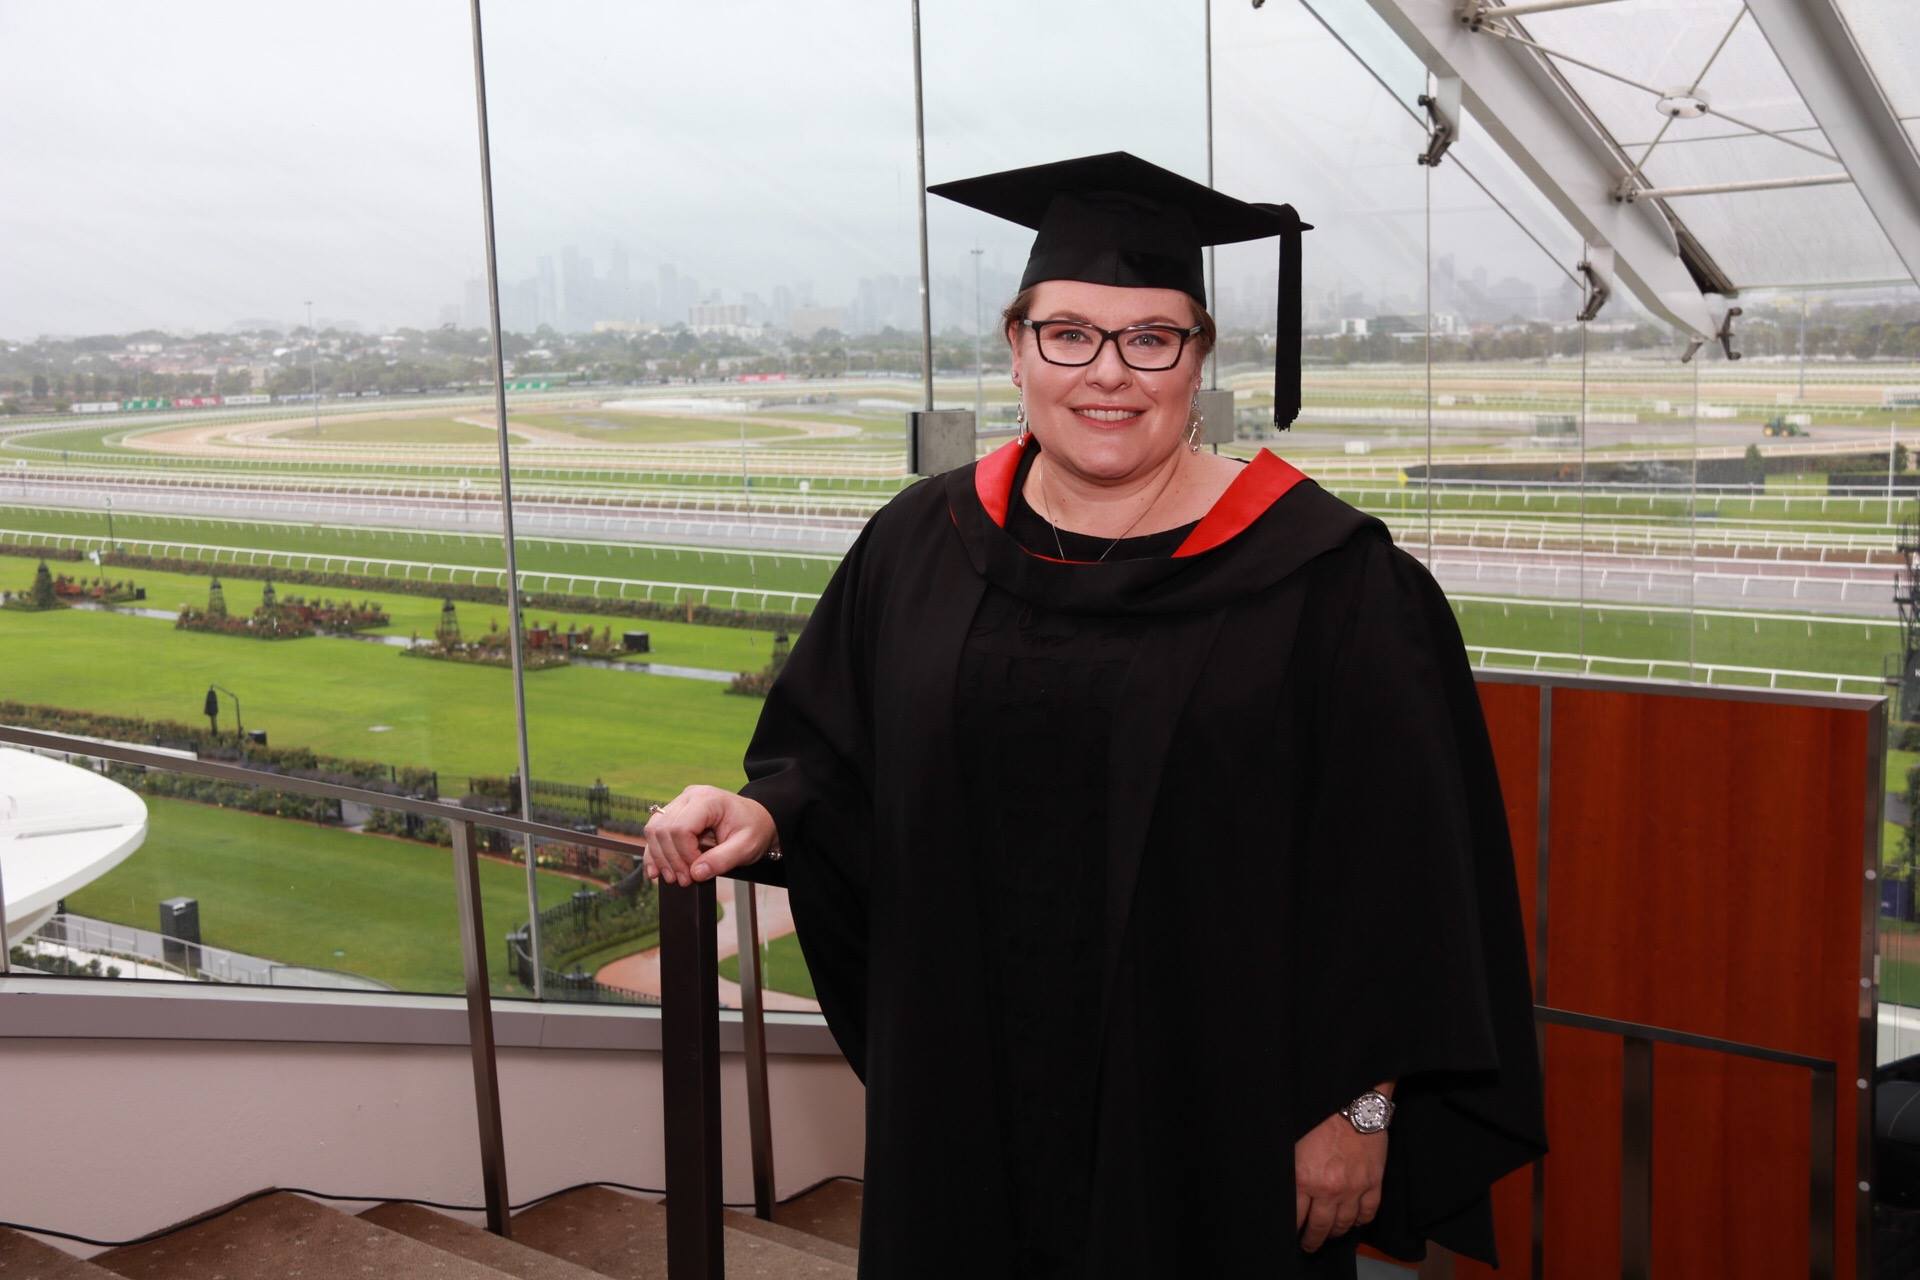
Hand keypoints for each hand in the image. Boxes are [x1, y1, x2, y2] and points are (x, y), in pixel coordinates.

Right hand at [643, 786, 776, 886]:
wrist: (758, 821)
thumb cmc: (754, 830)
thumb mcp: (745, 847)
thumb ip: (721, 860)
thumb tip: (695, 873)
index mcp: (708, 800)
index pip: (681, 828)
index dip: (684, 854)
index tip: (696, 872)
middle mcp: (689, 796)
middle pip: (664, 829)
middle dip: (671, 859)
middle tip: (685, 880)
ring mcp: (680, 803)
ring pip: (654, 829)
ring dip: (660, 857)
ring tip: (672, 878)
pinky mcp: (675, 813)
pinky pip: (656, 831)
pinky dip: (654, 852)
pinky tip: (655, 871)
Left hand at [1294, 1108, 1386, 1252]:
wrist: (1353, 1101)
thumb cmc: (1319, 1115)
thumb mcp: (1293, 1142)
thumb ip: (1292, 1168)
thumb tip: (1286, 1187)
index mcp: (1304, 1177)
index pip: (1296, 1216)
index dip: (1293, 1229)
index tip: (1292, 1234)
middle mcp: (1329, 1189)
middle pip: (1319, 1227)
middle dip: (1312, 1240)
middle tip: (1308, 1245)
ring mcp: (1354, 1188)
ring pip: (1344, 1224)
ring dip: (1335, 1232)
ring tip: (1329, 1234)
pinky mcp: (1373, 1183)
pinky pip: (1368, 1213)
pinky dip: (1361, 1221)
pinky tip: (1354, 1222)